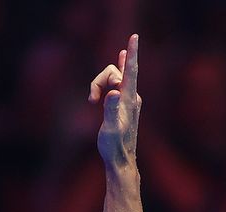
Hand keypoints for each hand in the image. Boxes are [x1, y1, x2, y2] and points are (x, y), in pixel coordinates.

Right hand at [88, 33, 140, 168]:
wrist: (121, 161)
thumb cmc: (114, 146)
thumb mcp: (109, 128)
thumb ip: (111, 109)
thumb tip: (113, 92)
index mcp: (129, 99)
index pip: (131, 71)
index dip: (132, 53)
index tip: (134, 37)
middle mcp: (132, 96)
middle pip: (114, 73)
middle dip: (99, 80)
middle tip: (91, 100)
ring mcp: (129, 100)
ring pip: (113, 80)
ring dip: (99, 85)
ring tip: (91, 101)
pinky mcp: (125, 105)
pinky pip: (118, 83)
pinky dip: (108, 81)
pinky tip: (111, 74)